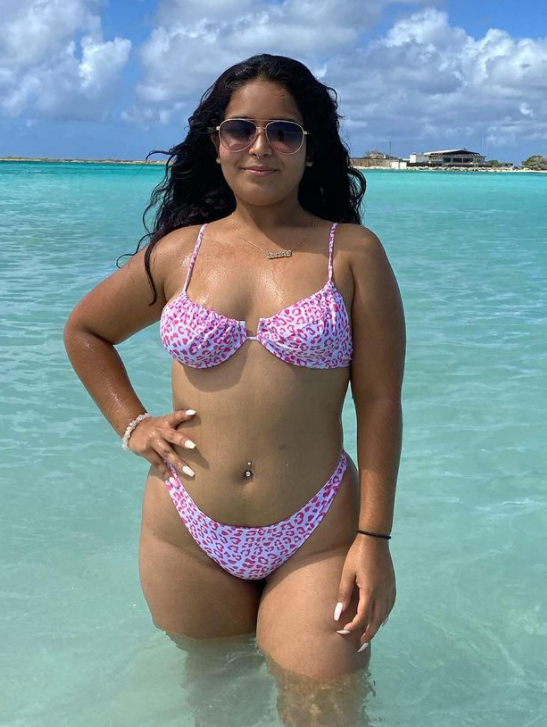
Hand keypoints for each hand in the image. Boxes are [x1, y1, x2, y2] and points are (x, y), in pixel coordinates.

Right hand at [127, 409, 197, 478]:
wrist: (133, 429)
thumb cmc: (156, 427)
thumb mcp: (165, 421)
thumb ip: (178, 423)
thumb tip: (196, 421)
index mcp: (165, 422)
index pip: (175, 416)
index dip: (184, 414)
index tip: (194, 413)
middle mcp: (159, 431)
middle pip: (171, 436)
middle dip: (182, 441)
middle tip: (194, 446)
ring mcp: (152, 442)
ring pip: (166, 453)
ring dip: (178, 463)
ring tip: (189, 472)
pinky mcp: (145, 452)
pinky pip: (158, 464)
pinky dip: (165, 473)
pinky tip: (173, 481)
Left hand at [333, 535, 395, 651]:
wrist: (374, 539)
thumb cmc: (357, 555)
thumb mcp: (347, 574)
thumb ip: (344, 594)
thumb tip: (338, 615)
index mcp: (370, 592)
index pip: (362, 617)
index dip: (352, 627)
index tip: (343, 632)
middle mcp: (382, 594)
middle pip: (376, 621)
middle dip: (367, 635)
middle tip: (359, 647)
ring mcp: (389, 589)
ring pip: (384, 615)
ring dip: (376, 627)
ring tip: (369, 636)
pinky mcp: (392, 584)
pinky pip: (390, 606)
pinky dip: (385, 615)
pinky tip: (382, 619)